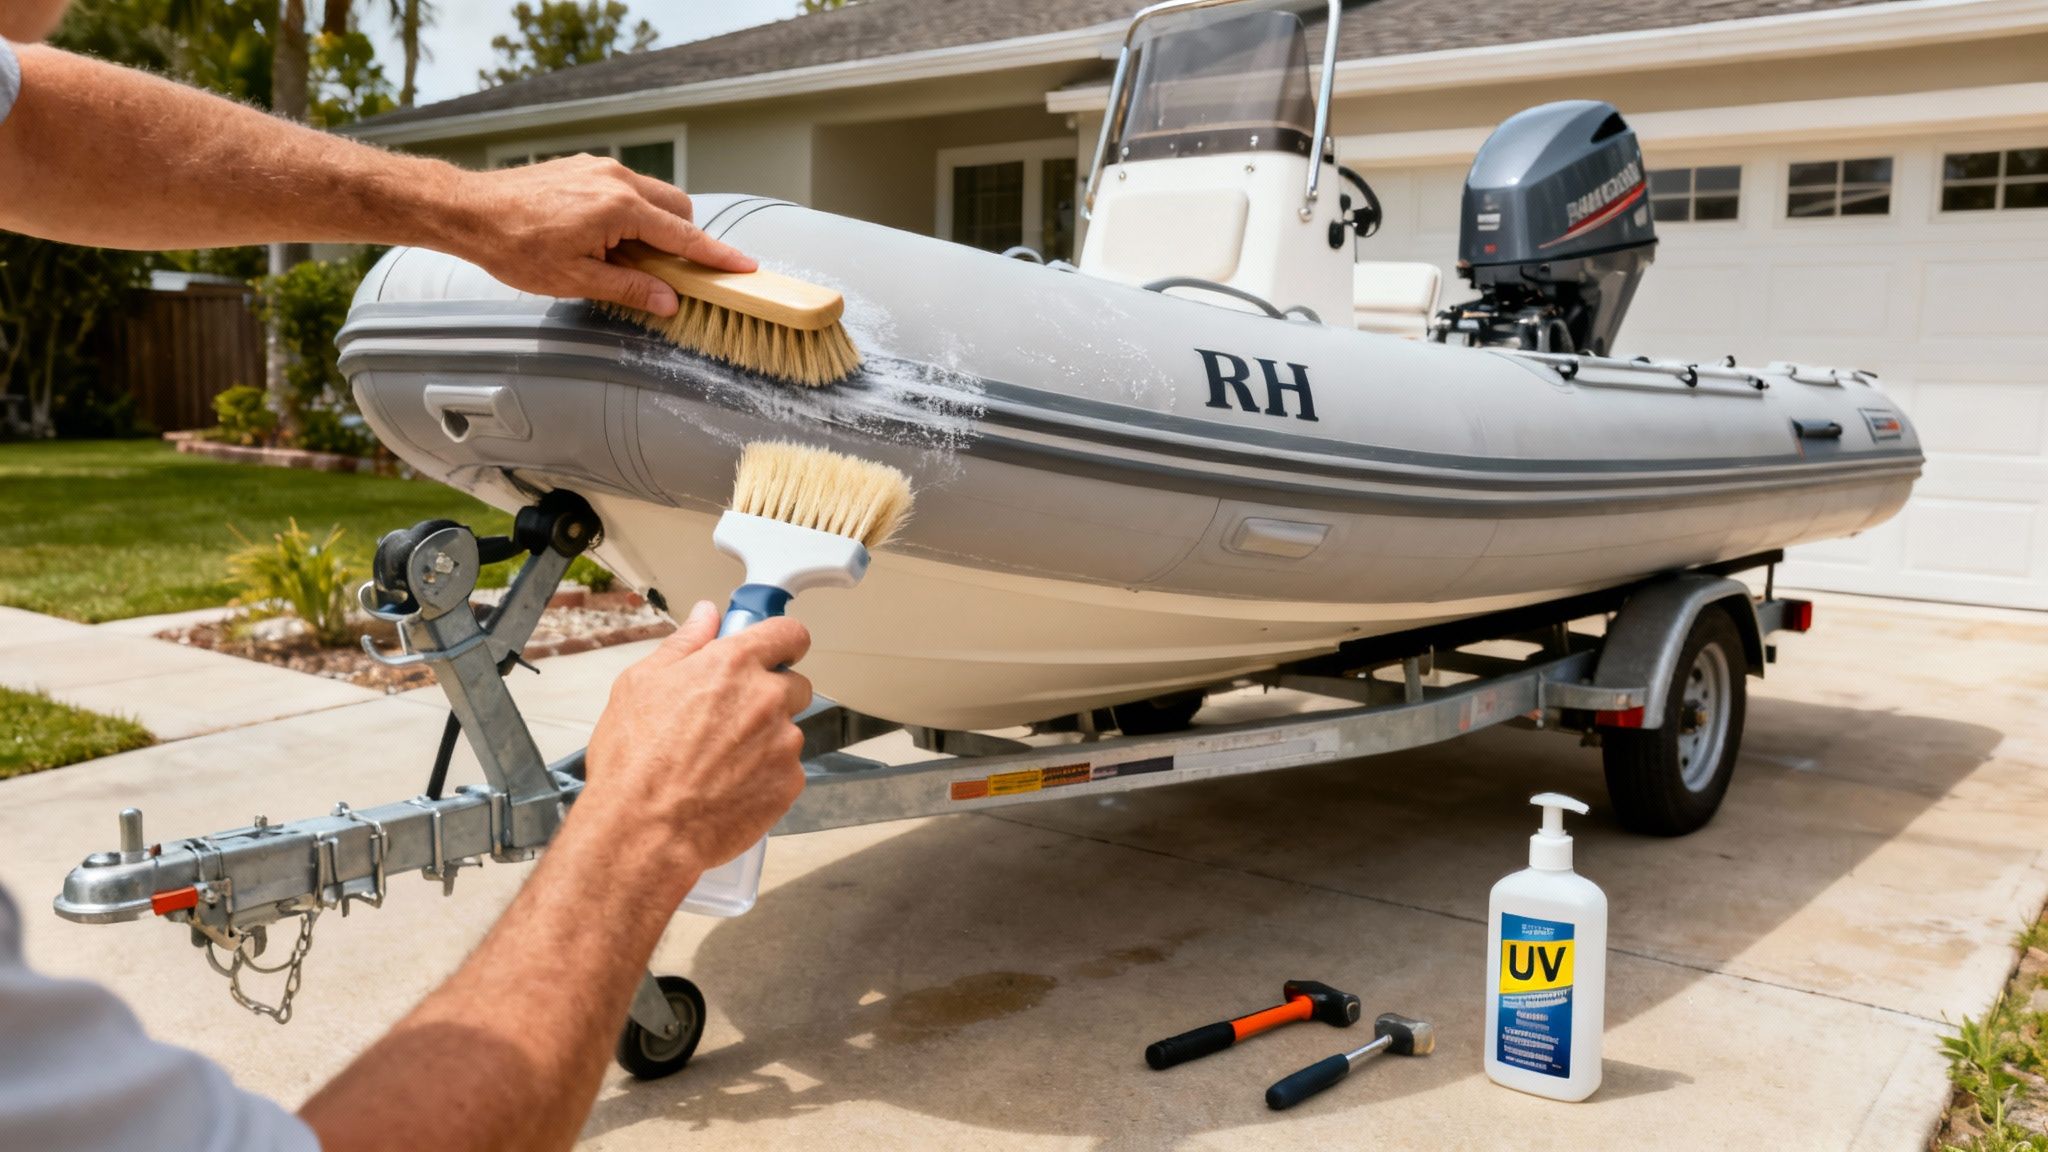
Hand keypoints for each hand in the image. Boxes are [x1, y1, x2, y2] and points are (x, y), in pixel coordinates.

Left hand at [449, 154, 756, 315]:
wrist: (470, 211)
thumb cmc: (514, 246)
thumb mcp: (575, 279)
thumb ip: (630, 287)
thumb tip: (669, 301)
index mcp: (619, 208)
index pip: (683, 235)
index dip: (716, 255)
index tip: (744, 267)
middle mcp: (616, 179)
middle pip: (677, 207)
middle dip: (683, 237)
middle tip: (666, 271)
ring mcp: (600, 168)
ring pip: (653, 195)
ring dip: (655, 224)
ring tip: (625, 256)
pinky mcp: (585, 166)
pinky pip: (627, 187)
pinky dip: (631, 212)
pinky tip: (604, 236)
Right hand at [579, 601, 811, 879]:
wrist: (643, 829)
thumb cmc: (633, 760)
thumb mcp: (640, 684)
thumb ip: (684, 644)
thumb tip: (707, 615)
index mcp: (733, 665)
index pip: (790, 634)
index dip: (783, 643)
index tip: (775, 652)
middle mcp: (767, 699)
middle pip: (795, 684)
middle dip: (771, 695)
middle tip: (730, 718)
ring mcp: (783, 743)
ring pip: (789, 730)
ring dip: (766, 739)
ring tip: (720, 761)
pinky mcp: (789, 783)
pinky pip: (787, 770)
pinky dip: (766, 776)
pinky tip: (729, 786)